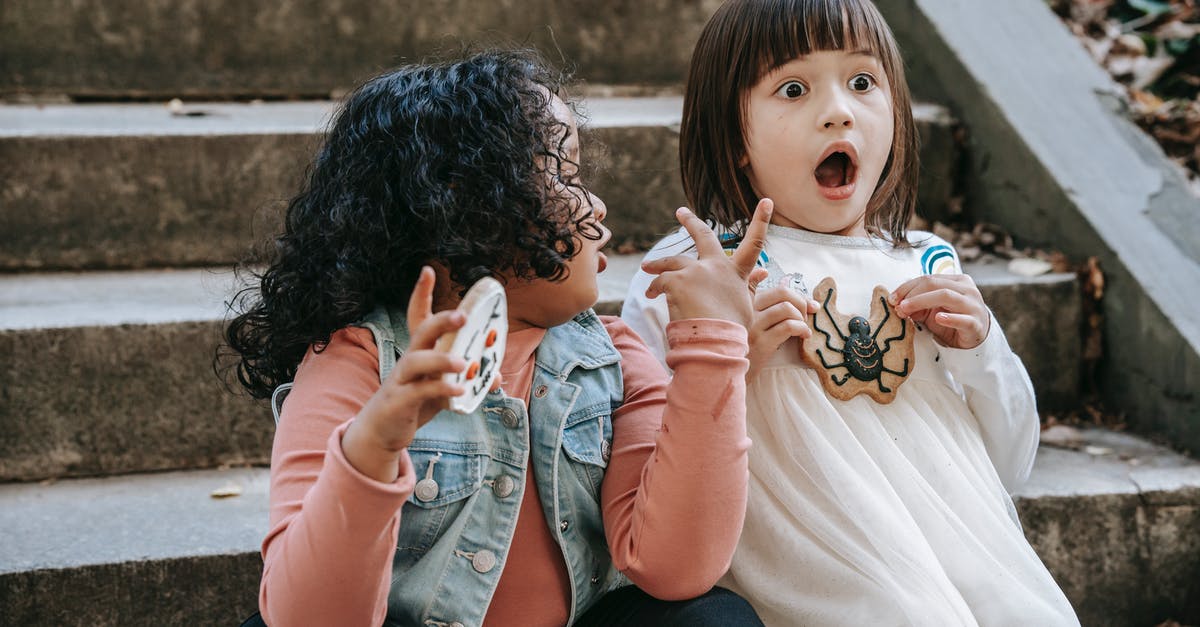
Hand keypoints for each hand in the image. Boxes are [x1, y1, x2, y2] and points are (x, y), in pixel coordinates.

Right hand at [343, 266, 466, 481]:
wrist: (382, 431)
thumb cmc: (414, 402)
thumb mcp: (443, 390)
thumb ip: (468, 380)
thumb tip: (496, 376)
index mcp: (419, 352)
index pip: (418, 316)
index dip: (421, 293)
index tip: (428, 271)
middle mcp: (409, 360)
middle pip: (422, 332)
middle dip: (442, 321)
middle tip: (463, 316)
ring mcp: (402, 380)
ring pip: (417, 361)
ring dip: (441, 359)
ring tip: (463, 363)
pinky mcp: (400, 401)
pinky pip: (420, 391)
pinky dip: (440, 388)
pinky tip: (459, 389)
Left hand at [641, 199, 771, 326]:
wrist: (713, 341)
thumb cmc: (732, 331)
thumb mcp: (747, 307)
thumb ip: (750, 286)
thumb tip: (763, 272)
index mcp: (737, 272)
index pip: (755, 242)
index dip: (762, 220)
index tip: (767, 201)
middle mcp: (716, 266)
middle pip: (703, 236)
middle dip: (691, 221)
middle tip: (680, 212)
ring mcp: (696, 270)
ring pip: (672, 260)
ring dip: (658, 264)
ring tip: (647, 267)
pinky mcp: (677, 280)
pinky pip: (660, 281)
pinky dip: (654, 287)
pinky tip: (651, 295)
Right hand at [747, 282, 818, 377]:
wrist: (731, 371)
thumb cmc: (747, 345)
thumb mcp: (752, 321)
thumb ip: (769, 305)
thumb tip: (800, 293)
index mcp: (746, 301)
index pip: (778, 288)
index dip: (799, 295)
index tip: (811, 305)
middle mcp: (746, 309)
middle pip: (782, 292)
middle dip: (802, 303)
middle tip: (806, 318)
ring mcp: (752, 325)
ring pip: (786, 308)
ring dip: (801, 318)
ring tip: (803, 329)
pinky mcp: (760, 342)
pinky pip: (788, 326)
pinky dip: (802, 329)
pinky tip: (803, 336)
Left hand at [890, 274, 989, 348]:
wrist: (974, 337)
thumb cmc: (952, 319)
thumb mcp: (931, 310)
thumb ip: (917, 304)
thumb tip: (897, 303)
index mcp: (957, 281)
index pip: (928, 278)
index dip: (907, 287)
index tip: (892, 298)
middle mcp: (967, 289)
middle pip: (935, 284)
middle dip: (912, 294)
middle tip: (898, 305)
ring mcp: (973, 305)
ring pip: (946, 296)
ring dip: (922, 301)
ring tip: (907, 310)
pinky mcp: (976, 323)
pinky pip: (963, 319)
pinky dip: (949, 318)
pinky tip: (938, 318)